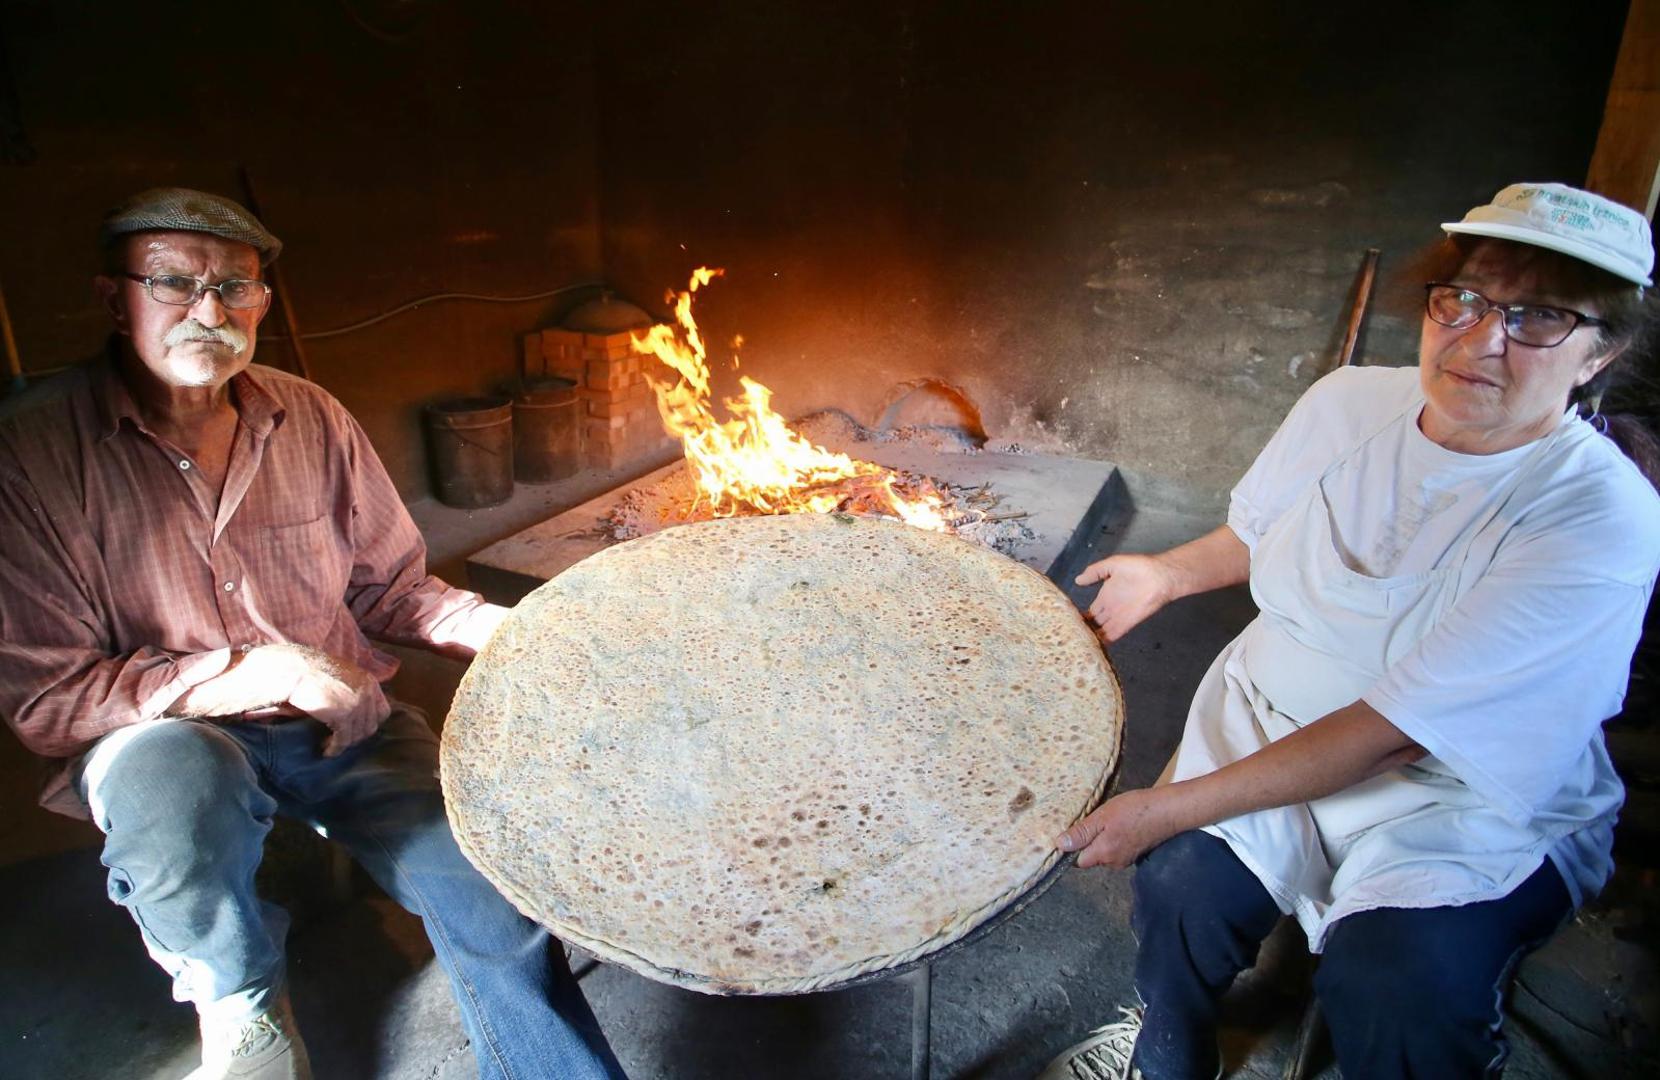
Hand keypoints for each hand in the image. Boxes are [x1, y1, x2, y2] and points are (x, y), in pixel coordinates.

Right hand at [171, 644, 388, 756]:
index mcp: (367, 680)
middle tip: (339, 742)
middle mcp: (367, 690)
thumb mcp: (336, 678)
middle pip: (371, 725)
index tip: (353, 732)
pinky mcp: (343, 713)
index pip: (382, 710)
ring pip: (358, 734)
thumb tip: (359, 714)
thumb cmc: (307, 674)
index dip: (367, 723)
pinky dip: (335, 748)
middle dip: (355, 736)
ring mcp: (357, 701)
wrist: (289, 668)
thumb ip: (349, 692)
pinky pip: (344, 739)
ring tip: (329, 745)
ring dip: (343, 743)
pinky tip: (325, 750)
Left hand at [1055, 788, 1177, 868]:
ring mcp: (1126, 859)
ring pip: (1103, 852)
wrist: (1168, 811)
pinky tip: (1119, 823)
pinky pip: (1116, 848)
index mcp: (1103, 854)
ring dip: (1101, 838)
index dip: (1072, 848)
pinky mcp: (1135, 853)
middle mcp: (1113, 862)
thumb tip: (1060, 845)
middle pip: (1091, 857)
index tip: (1071, 831)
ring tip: (1107, 819)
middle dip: (1088, 841)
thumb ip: (1082, 832)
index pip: (1077, 861)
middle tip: (1091, 819)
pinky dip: (1114, 838)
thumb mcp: (1103, 816)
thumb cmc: (1135, 810)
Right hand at [1074, 553, 1175, 643]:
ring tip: (1076, 646)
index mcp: (1105, 596)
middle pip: (1094, 623)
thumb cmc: (1138, 567)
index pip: (1089, 611)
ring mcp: (1118, 617)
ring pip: (1100, 631)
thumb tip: (1077, 580)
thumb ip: (1094, 572)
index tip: (1067, 623)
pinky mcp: (1127, 624)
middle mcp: (1110, 609)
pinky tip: (1092, 647)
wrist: (1159, 576)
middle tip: (1068, 638)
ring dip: (1091, 638)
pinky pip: (1112, 635)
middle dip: (1083, 630)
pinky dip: (1103, 642)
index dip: (1079, 617)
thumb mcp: (1112, 564)